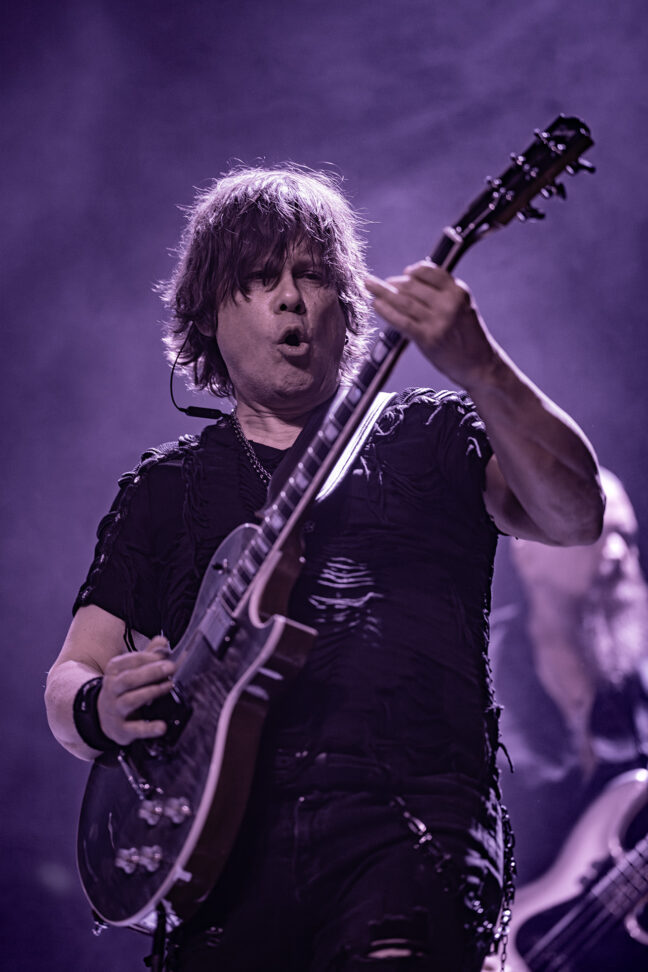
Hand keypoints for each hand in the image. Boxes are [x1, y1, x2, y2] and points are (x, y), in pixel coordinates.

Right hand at [96, 636, 176, 744]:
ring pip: (130, 700)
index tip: (165, 655)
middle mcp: (112, 689)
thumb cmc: (124, 688)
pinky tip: (161, 726)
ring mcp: (115, 710)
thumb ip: (149, 654)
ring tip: (169, 686)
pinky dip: (148, 728)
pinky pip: (134, 729)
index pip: (129, 661)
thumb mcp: (132, 669)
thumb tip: (163, 642)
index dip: (148, 657)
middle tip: (171, 667)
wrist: (103, 717)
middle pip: (129, 679)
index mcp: (114, 671)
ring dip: (151, 692)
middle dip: (151, 672)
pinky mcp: (121, 729)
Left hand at [365, 261, 498, 390]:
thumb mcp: (462, 307)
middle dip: (393, 283)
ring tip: (370, 287)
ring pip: (403, 301)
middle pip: (413, 286)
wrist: (480, 365)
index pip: (431, 271)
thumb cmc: (467, 336)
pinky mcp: (428, 338)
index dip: (414, 271)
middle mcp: (449, 303)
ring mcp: (438, 321)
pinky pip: (401, 320)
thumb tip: (409, 281)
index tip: (404, 273)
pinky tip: (376, 304)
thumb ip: (442, 294)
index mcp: (458, 292)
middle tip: (378, 283)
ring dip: (383, 292)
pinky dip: (386, 311)